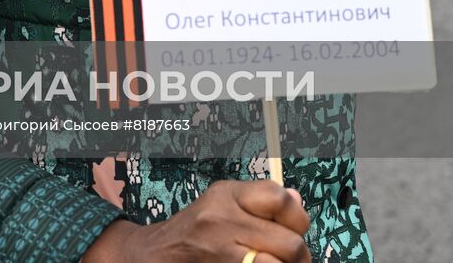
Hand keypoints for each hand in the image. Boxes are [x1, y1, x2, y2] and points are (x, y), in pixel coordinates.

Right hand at [82, 181, 310, 262]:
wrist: (153, 254)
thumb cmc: (194, 230)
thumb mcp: (222, 203)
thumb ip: (259, 203)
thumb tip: (297, 200)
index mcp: (226, 195)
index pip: (281, 200)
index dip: (297, 219)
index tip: (292, 230)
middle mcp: (221, 220)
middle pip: (289, 243)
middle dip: (298, 257)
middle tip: (292, 260)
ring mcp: (220, 251)